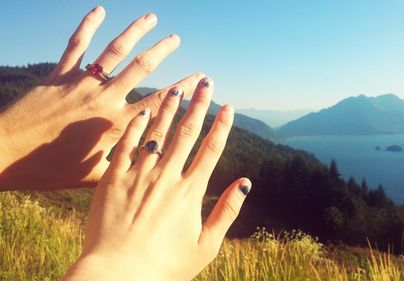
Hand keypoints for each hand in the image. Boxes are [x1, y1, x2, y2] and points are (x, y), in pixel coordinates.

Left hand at [0, 6, 202, 189]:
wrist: (7, 154)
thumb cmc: (50, 170)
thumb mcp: (91, 176)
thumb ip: (119, 166)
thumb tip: (142, 166)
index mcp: (116, 124)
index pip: (158, 102)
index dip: (182, 88)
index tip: (200, 77)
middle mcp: (103, 99)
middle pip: (140, 68)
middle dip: (162, 51)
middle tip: (176, 38)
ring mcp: (81, 84)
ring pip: (113, 51)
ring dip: (134, 32)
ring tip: (150, 17)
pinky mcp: (59, 76)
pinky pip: (76, 46)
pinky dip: (88, 26)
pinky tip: (99, 10)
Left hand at [62, 78, 250, 280]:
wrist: (116, 275)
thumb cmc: (163, 266)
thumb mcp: (205, 246)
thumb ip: (227, 212)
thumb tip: (245, 182)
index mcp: (190, 192)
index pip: (211, 149)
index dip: (222, 126)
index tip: (228, 106)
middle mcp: (167, 176)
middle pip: (187, 133)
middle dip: (199, 105)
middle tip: (207, 81)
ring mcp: (139, 175)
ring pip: (158, 133)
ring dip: (170, 108)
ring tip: (178, 88)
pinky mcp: (113, 179)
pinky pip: (127, 145)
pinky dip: (137, 126)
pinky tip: (144, 111)